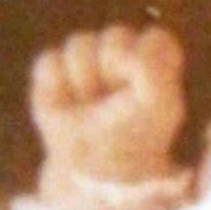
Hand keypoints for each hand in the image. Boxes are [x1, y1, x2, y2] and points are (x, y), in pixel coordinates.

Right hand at [30, 25, 186, 184]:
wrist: (93, 173)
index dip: (146, 60)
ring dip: (85, 80)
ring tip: (90, 106)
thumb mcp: (160, 106)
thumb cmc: (134, 138)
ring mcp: (87, 62)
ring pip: (81, 43)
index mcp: (154, 61)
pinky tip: (66, 106)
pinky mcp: (53, 74)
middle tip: (115, 101)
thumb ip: (153, 68)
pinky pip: (51, 60)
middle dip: (115, 70)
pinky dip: (57, 86)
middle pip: (116, 36)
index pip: (154, 38)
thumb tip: (122, 50)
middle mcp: (121, 56)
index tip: (144, 90)